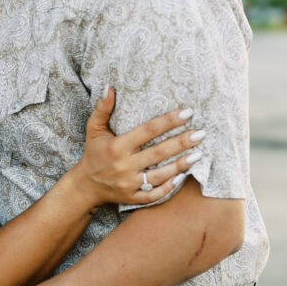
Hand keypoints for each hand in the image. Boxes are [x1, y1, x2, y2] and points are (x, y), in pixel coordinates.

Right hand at [75, 88, 204, 205]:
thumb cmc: (93, 153)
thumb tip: (110, 87)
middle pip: (158, 152)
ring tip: (198, 154)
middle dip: (181, 142)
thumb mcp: (94, 129)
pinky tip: (183, 177)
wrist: (86, 186)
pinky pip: (154, 195)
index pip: (147, 130)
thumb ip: (102, 109)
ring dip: (180, 165)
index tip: (187, 113)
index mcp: (117, 146)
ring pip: (160, 175)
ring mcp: (129, 183)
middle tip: (200, 133)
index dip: (168, 121)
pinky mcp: (132, 198)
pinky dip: (169, 188)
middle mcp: (124, 165)